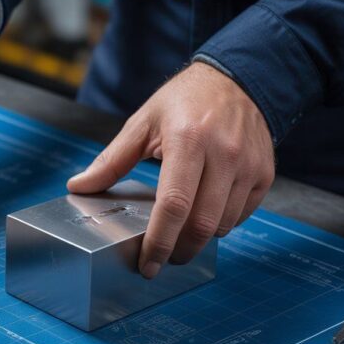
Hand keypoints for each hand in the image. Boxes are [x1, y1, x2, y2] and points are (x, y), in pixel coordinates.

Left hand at [67, 62, 274, 276]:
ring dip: (199, 238)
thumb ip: (111, 160)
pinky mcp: (264, 174)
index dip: (159, 241)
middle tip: (161, 258)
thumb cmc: (185, 101)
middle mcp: (223, 153)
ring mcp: (248, 165)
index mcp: (188, 139)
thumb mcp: (143, 123)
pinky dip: (221, 223)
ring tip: (181, 234)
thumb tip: (79, 186)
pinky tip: (204, 214)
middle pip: (201, 223)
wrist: (238, 80)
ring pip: (222, 224)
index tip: (147, 264)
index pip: (173, 205)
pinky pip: (241, 215)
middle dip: (178, 250)